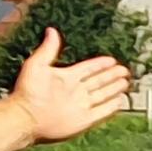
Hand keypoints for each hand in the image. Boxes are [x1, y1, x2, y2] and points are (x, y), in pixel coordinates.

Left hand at [10, 29, 133, 144]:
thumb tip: (51, 30)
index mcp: (67, 77)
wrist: (26, 117)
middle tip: (124, 70)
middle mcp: (76, 91)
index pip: (89, 68)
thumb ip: (48, 49)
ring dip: (115, 88)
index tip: (112, 59)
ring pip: (103, 94)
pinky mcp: (84, 120)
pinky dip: (112, 106)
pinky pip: (102, 112)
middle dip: (112, 75)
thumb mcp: (36, 65)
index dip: (100, 64)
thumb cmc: (28, 92)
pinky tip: (120, 101)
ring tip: (126, 83)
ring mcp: (81, 106)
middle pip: (99, 81)